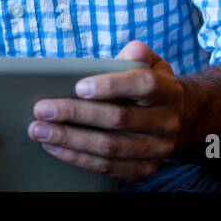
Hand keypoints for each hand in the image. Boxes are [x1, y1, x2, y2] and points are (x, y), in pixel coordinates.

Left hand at [27, 41, 183, 180]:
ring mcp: (157, 150)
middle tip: (42, 109)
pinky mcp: (145, 169)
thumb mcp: (153, 64)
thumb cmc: (153, 87)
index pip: (142, 85)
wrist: (180, 121)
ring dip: (70, 140)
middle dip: (75, 115)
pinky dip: (79, 158)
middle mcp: (166, 122)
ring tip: (41, 131)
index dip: (111, 85)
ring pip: (109, 148)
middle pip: (118, 119)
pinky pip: (108, 168)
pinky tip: (56, 148)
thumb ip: (139, 54)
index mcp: (168, 91)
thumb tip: (130, 50)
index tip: (78, 86)